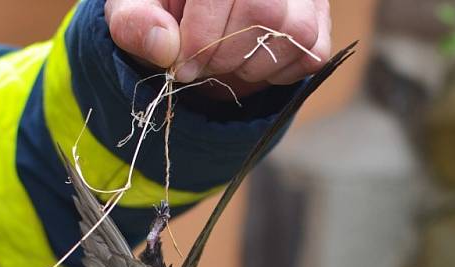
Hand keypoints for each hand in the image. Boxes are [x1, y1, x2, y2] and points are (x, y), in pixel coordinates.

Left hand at [105, 0, 331, 95]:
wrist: (195, 11)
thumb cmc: (164, 4)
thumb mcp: (134, 6)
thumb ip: (135, 22)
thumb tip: (165, 47)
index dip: (202, 37)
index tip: (182, 65)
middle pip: (264, 11)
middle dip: (224, 55)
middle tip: (202, 62)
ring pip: (296, 34)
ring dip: (251, 66)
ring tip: (225, 57)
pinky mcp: (321, 17)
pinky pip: (312, 54)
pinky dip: (278, 73)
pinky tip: (251, 60)